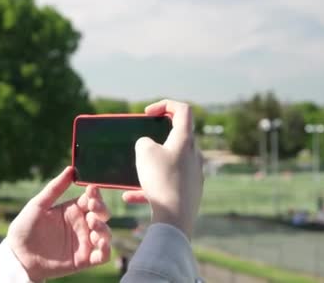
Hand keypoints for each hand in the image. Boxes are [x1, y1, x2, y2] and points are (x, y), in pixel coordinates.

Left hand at [7, 166, 111, 281]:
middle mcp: (81, 224)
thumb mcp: (38, 204)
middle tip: (92, 208)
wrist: (18, 254)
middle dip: (101, 209)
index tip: (91, 190)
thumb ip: (55, 188)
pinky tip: (99, 244)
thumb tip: (71, 169)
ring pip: (105, 234)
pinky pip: (102, 255)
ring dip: (104, 228)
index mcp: (72, 209)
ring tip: (93, 225)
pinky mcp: (84, 260)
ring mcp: (83, 242)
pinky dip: (106, 250)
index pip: (91, 198)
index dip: (95, 193)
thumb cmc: (25, 227)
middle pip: (102, 214)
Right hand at [122, 99, 203, 238]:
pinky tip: (130, 197)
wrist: (175, 218)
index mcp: (185, 140)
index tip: (147, 114)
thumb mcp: (144, 151)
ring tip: (132, 173)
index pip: (183, 110)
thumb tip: (148, 146)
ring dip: (150, 164)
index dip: (165, 105)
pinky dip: (149, 186)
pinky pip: (167, 183)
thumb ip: (144, 141)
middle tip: (141, 142)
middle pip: (178, 136)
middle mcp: (193, 155)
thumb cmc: (161, 179)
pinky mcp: (188, 192)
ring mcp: (193, 174)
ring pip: (169, 162)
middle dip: (156, 137)